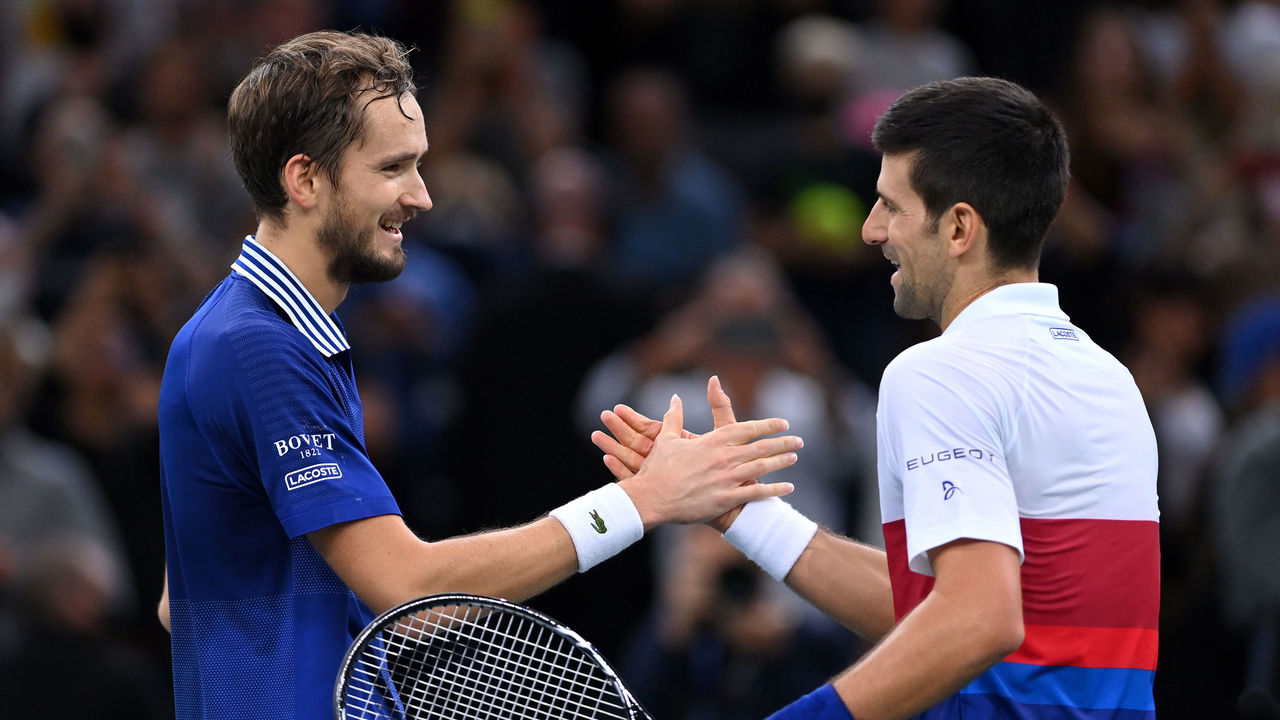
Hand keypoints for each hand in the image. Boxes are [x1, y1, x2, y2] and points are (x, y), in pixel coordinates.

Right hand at [606, 379, 796, 529]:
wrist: (651, 498)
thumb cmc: (658, 469)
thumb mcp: (665, 439)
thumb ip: (674, 417)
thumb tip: (674, 398)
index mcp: (712, 441)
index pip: (746, 429)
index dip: (767, 425)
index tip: (782, 423)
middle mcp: (723, 458)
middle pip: (760, 448)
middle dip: (782, 443)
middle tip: (798, 440)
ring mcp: (726, 479)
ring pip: (762, 468)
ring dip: (781, 462)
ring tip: (794, 457)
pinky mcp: (726, 499)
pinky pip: (757, 494)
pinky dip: (774, 490)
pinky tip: (788, 487)